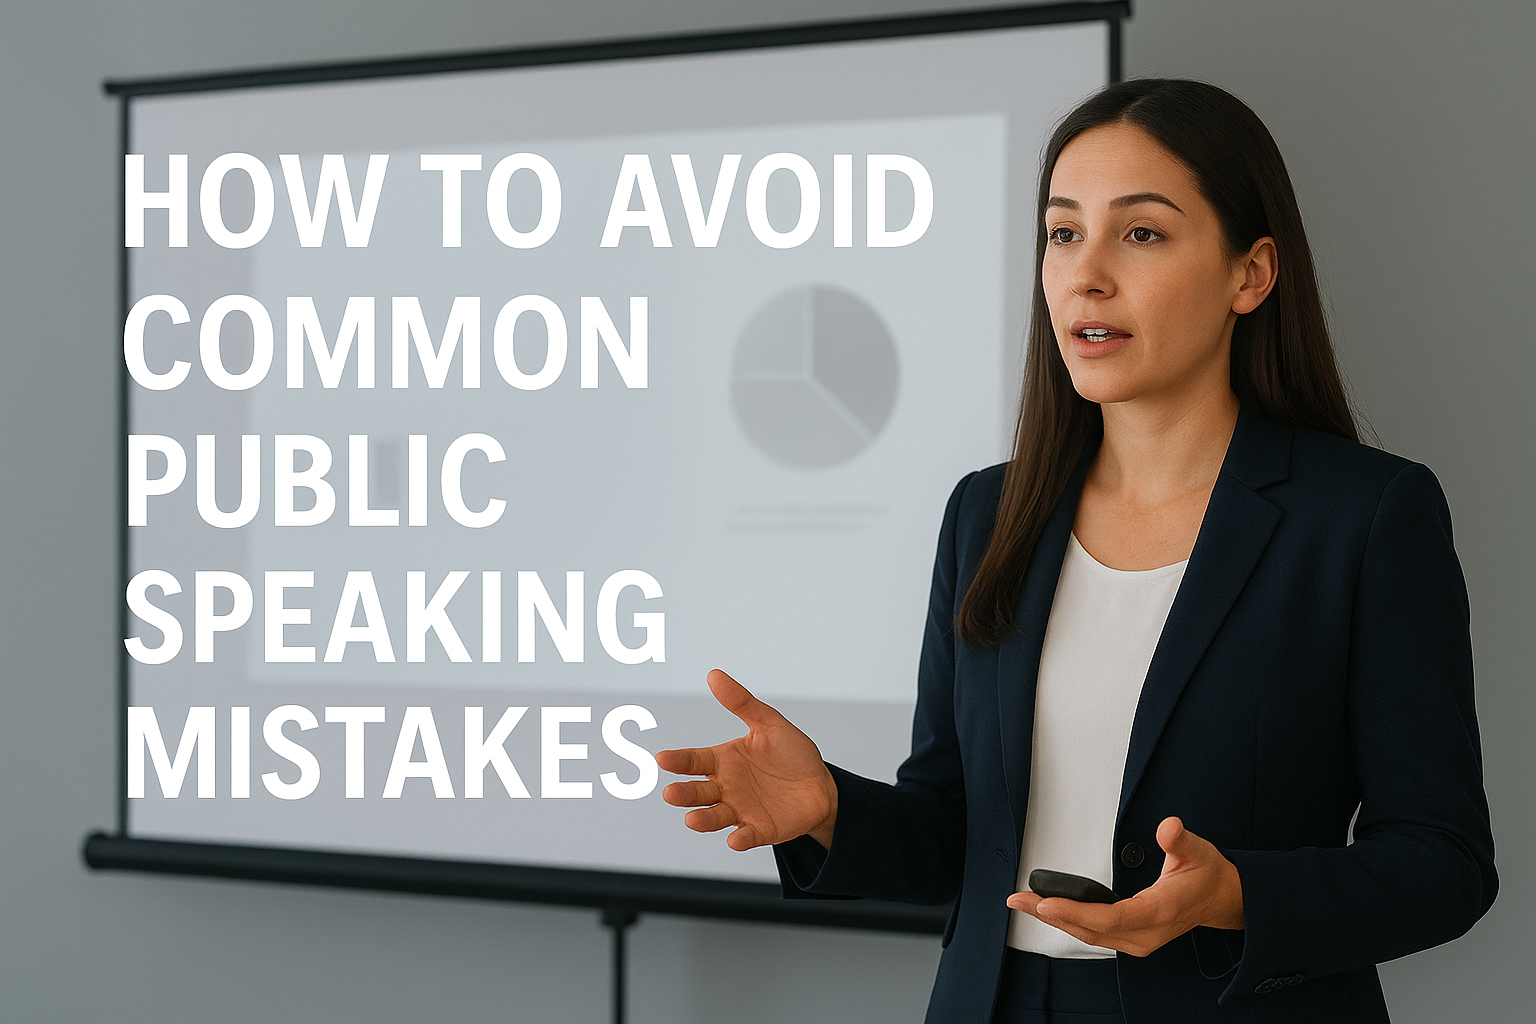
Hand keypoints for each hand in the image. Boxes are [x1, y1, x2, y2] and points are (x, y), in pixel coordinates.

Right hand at [655, 669, 838, 850]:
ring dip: (703, 820)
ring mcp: (740, 810)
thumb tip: (714, 674)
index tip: (661, 758)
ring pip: (715, 817)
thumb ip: (742, 702)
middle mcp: (726, 787)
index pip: (694, 760)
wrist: (821, 785)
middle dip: (684, 793)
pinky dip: (740, 839)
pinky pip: (747, 836)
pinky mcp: (760, 830)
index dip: (678, 761)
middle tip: (670, 794)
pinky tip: (735, 839)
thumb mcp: (769, 723)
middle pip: (698, 792)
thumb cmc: (790, 753)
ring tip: (691, 820)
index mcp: (723, 761)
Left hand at [1006, 817, 1243, 956]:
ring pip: (1089, 936)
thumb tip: (1169, 827)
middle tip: (1017, 899)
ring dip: (1055, 920)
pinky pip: (1095, 935)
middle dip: (1051, 915)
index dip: (1076, 912)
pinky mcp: (1133, 939)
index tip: (1045, 902)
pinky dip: (1069, 922)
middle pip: (1091, 931)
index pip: (1111, 918)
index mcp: (1160, 911)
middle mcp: (1146, 933)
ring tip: (1022, 903)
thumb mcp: (1198, 851)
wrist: (1221, 900)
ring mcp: (1139, 940)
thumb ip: (1180, 840)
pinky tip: (1048, 910)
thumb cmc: (1206, 874)